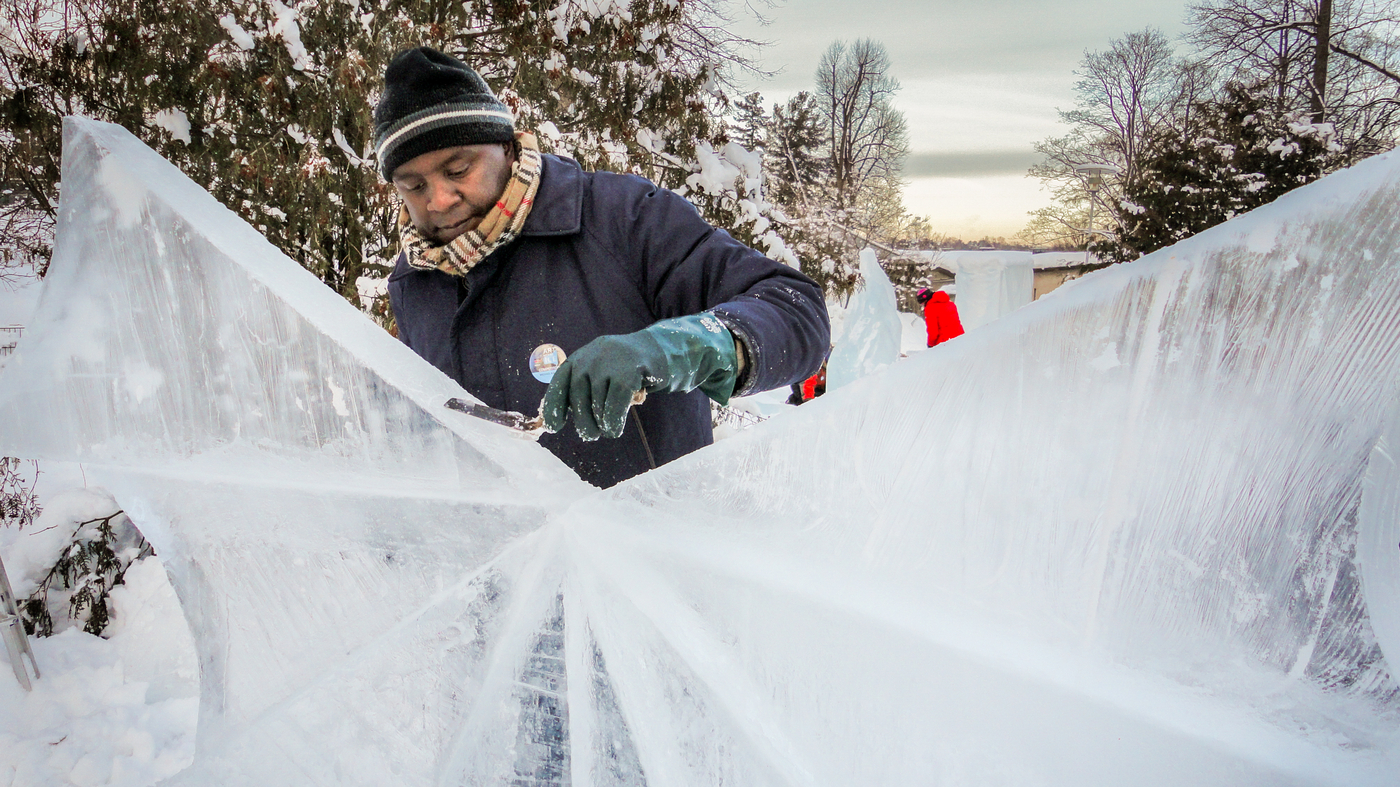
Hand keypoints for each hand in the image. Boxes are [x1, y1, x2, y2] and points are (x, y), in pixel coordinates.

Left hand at [541, 313, 740, 439]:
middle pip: (578, 399)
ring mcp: (610, 363)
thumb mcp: (603, 373)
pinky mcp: (628, 372)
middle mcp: (591, 357)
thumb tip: (556, 419)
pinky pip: (614, 407)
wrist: (666, 349)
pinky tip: (616, 430)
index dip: (554, 406)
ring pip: (598, 406)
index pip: (560, 382)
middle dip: (584, 423)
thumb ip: (584, 390)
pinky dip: (613, 423)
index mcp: (581, 357)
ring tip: (611, 427)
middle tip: (591, 436)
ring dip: (603, 424)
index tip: (555, 427)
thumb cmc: (631, 369)